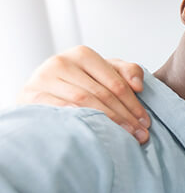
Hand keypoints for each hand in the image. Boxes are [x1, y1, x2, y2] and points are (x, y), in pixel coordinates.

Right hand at [17, 45, 150, 143]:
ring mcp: (44, 78)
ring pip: (84, 102)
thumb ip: (127, 71)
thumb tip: (138, 85)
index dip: (133, 104)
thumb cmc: (80, 81)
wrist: (43, 90)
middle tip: (140, 134)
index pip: (115, 83)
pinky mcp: (31, 95)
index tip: (146, 122)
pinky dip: (79, 119)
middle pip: (101, 94)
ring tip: (126, 137)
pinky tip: (94, 130)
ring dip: (108, 122)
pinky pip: (59, 109)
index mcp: (83, 54)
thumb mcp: (105, 71)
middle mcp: (61, 62)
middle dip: (124, 117)